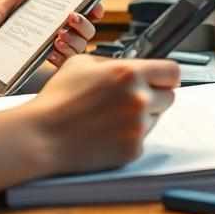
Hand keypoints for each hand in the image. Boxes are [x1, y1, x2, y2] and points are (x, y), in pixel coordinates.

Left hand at [0, 0, 103, 86]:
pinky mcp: (41, 67)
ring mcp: (48, 52)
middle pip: (86, 31)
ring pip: (80, 48)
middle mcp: (52, 36)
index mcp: (45, 20)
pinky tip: (52, 53)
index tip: (93, 5)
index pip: (79, 14)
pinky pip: (63, 65)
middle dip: (85, 24)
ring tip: (59, 37)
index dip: (92, 9)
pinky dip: (63, 58)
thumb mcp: (1, 9)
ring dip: (75, 41)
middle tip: (71, 18)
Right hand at [26, 54, 179, 175]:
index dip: (166, 76)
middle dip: (154, 97)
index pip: (173, 72)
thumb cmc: (57, 99)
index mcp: (129, 73)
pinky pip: (141, 139)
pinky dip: (128, 136)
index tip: (161, 81)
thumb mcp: (82, 64)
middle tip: (129, 101)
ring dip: (140, 117)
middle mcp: (139, 98)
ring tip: (109, 117)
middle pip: (169, 97)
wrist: (42, 135)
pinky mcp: (133, 149)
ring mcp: (137, 126)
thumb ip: (112, 64)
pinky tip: (106, 133)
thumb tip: (129, 67)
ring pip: (155, 118)